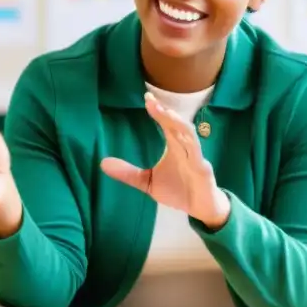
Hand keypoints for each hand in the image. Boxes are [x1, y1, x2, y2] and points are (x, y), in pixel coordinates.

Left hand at [100, 93, 230, 228]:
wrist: (201, 208)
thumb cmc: (178, 190)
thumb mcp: (148, 182)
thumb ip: (128, 173)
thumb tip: (102, 163)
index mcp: (175, 146)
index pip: (166, 124)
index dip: (158, 110)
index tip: (146, 98)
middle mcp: (186, 148)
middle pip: (177, 126)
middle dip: (165, 113)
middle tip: (151, 100)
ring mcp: (196, 158)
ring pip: (190, 137)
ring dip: (179, 124)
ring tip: (167, 114)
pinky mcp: (203, 171)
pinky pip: (199, 158)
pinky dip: (193, 149)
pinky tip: (186, 140)